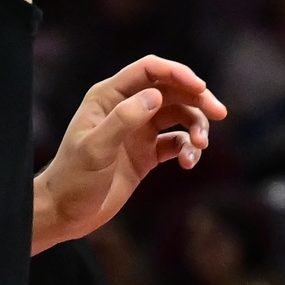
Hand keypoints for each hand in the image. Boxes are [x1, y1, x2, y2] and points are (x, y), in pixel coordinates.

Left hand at [30, 56, 227, 251]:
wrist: (65, 213)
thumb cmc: (73, 179)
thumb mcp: (95, 149)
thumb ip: (123, 119)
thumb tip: (156, 96)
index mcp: (109, 96)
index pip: (150, 71)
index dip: (177, 73)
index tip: (201, 86)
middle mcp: (127, 108)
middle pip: (171, 90)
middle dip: (197, 98)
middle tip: (219, 113)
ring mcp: (138, 130)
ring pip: (179, 115)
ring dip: (196, 126)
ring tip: (201, 146)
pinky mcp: (146, 154)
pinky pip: (176, 143)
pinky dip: (188, 149)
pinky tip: (189, 163)